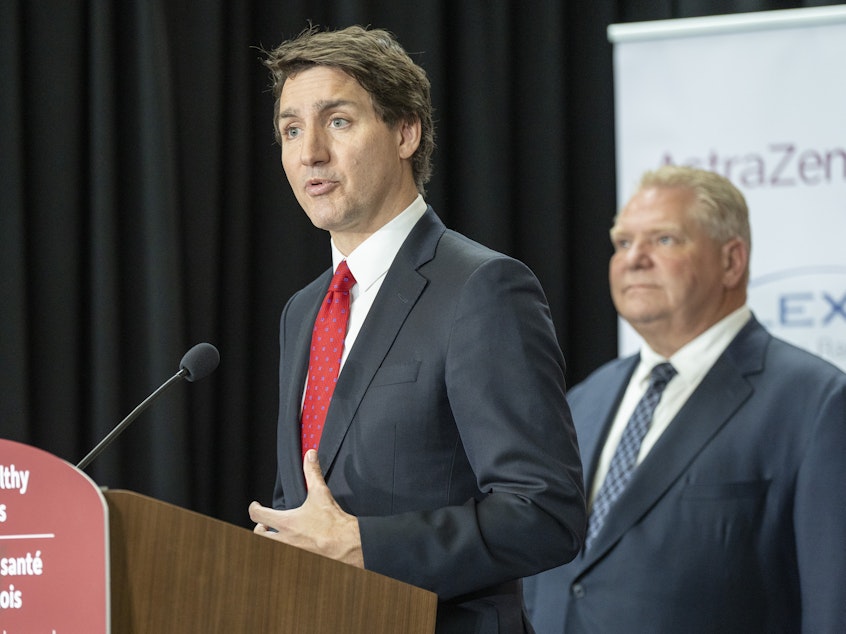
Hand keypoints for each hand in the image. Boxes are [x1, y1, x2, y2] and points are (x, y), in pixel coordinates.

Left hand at [249, 449, 364, 567]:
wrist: (345, 543)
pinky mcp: (299, 558)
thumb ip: (312, 472)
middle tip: (265, 523)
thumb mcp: (320, 493)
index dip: (254, 508)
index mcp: (285, 522)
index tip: (256, 505)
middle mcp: (284, 539)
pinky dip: (283, 549)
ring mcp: (290, 551)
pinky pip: (283, 555)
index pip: (257, 515)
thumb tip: (310, 456)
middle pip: (258, 535)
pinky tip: (292, 543)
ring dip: (270, 539)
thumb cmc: (332, 522)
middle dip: (260, 528)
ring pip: (269, 547)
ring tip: (276, 534)